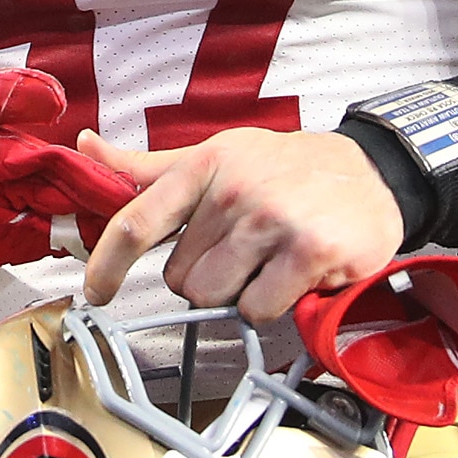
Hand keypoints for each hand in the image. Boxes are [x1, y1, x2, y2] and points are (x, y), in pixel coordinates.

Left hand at [78, 128, 403, 326]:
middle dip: (205, 276)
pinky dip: (272, 304)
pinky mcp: (309, 253)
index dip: (106, 263)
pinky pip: (259, 309)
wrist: (371, 172)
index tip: (96, 291)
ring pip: (217, 297)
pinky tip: (291, 276)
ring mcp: (273, 222)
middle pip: (180, 277)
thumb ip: (149, 167)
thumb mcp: (216, 155)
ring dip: (238, 293)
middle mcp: (235, 191)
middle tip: (240, 253)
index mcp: (205, 166)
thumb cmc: (284, 168)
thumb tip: (86, 148)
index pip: (137, 220)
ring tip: (265, 263)